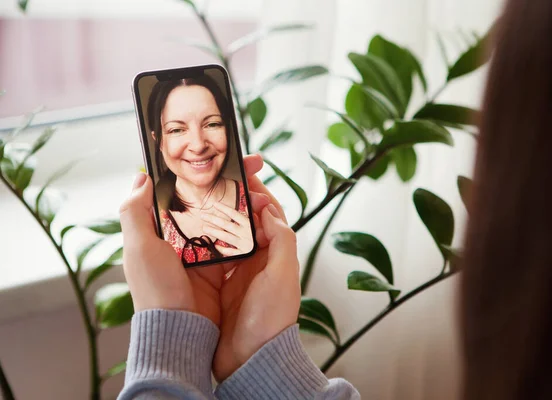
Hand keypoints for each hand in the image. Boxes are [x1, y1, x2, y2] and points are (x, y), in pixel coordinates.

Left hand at [119, 155, 269, 326]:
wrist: (179, 331)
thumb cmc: (155, 289)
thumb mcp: (138, 247)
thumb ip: (135, 211)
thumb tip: (141, 176)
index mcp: (164, 228)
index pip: (185, 189)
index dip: (204, 170)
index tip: (223, 155)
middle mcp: (186, 237)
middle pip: (212, 198)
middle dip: (234, 179)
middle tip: (255, 164)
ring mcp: (206, 252)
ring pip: (228, 216)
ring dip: (246, 200)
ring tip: (262, 187)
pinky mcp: (224, 267)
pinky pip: (239, 241)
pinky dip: (251, 227)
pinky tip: (262, 214)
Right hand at [212, 160, 300, 381]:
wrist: (250, 359)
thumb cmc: (271, 319)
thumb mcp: (283, 276)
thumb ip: (282, 240)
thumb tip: (268, 209)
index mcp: (275, 255)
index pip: (268, 214)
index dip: (256, 192)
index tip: (243, 173)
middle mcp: (256, 260)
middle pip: (243, 221)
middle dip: (231, 200)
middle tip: (213, 181)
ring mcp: (235, 272)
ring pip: (224, 235)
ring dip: (213, 217)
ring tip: (198, 198)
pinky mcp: (217, 285)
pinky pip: (208, 255)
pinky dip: (201, 240)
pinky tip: (188, 229)